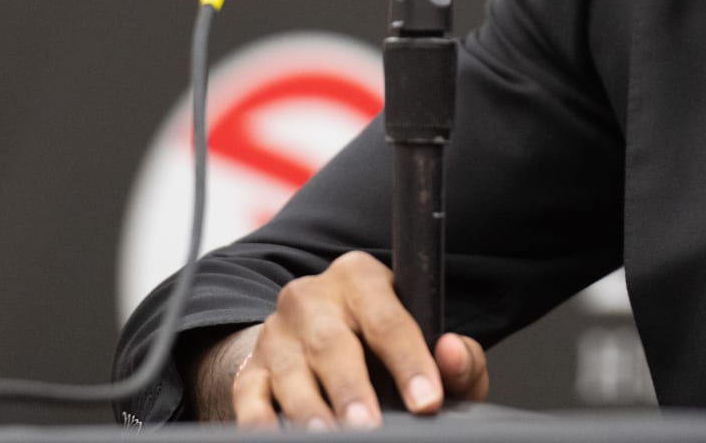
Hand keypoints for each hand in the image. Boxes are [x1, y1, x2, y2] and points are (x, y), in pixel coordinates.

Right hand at [227, 251, 488, 428]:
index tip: (427, 402)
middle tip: (368, 427)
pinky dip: (259, 420)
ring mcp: (277, 333)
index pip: (388, 320)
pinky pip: (248, 395)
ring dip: (308, 410)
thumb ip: (457, 357)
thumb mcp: (426, 345)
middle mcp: (313, 298)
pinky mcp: (252, 367)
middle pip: (332, 344)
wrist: (322, 342)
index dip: (410, 363)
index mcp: (361, 279)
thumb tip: (452, 354)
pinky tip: (276, 436)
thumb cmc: (385, 349)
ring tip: (327, 438)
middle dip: (351, 390)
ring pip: (289, 371)